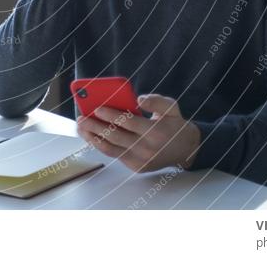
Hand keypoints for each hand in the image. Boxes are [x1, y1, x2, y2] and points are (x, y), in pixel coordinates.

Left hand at [77, 94, 201, 172]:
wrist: (185, 150)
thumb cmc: (174, 124)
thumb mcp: (172, 107)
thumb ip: (156, 101)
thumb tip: (139, 99)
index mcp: (155, 131)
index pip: (128, 122)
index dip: (111, 115)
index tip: (97, 108)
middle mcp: (146, 148)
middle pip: (115, 137)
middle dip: (95, 127)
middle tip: (81, 118)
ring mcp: (140, 160)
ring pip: (111, 149)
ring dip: (93, 138)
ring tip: (81, 128)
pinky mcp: (136, 167)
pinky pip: (114, 155)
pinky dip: (101, 145)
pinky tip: (92, 136)